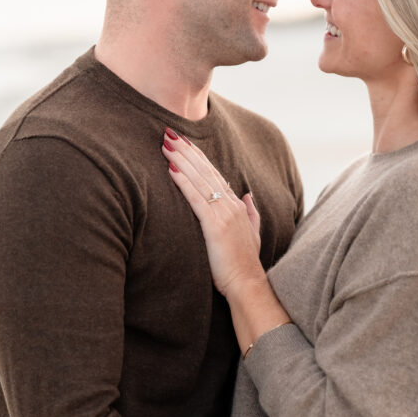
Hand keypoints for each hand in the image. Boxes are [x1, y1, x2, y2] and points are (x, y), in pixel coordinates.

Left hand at [161, 128, 262, 295]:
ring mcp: (224, 214)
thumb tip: (247, 195)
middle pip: (205, 170)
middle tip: (168, 132)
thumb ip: (251, 213)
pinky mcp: (215, 226)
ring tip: (165, 144)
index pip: (214, 174)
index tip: (184, 141)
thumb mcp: (252, 233)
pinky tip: (170, 170)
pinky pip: (196, 199)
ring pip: (199, 180)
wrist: (247, 284)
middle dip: (186, 150)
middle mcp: (232, 205)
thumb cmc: (244, 264)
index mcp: (237, 206)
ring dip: (181, 160)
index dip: (198, 156)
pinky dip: (183, 182)